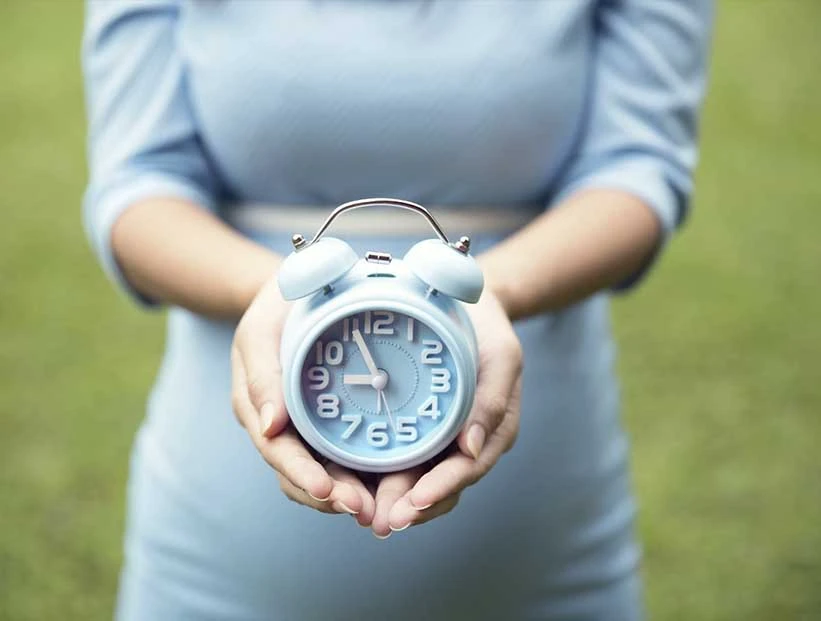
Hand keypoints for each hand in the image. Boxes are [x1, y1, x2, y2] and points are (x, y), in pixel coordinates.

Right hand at [230, 274, 375, 524]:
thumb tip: (272, 427)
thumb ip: (262, 375)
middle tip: (365, 511)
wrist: (296, 292)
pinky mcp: (330, 422)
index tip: (328, 492)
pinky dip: (362, 474)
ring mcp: (305, 427)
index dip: (302, 475)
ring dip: (348, 494)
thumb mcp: (260, 331)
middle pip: (301, 474)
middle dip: (331, 497)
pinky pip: (343, 455)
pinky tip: (387, 486)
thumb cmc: (276, 308)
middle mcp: (281, 427)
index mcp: (258, 409)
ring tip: (378, 510)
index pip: (279, 452)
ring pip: (323, 473)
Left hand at [369, 289, 522, 536]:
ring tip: (364, 515)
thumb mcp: (502, 355)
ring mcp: (442, 436)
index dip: (440, 490)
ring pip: (418, 477)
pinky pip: (402, 455)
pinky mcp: (418, 425)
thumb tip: (470, 448)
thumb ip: (493, 398)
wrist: (467, 303)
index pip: (465, 470)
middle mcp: (466, 440)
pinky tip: (355, 482)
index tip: (413, 504)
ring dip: (394, 499)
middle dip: (411, 507)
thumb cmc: (487, 328)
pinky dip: (382, 473)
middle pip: (440, 484)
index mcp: (491, 429)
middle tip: (380, 523)